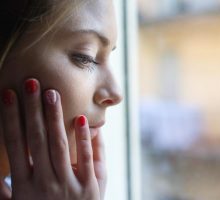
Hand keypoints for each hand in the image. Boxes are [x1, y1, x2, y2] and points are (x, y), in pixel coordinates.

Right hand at [0, 79, 106, 199]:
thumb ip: (3, 191)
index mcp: (23, 186)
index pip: (15, 144)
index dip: (11, 118)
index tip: (8, 95)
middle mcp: (44, 182)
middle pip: (36, 139)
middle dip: (33, 109)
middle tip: (31, 83)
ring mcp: (68, 185)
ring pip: (59, 144)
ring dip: (55, 116)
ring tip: (51, 93)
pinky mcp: (91, 188)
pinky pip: (87, 158)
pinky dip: (84, 139)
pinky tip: (81, 119)